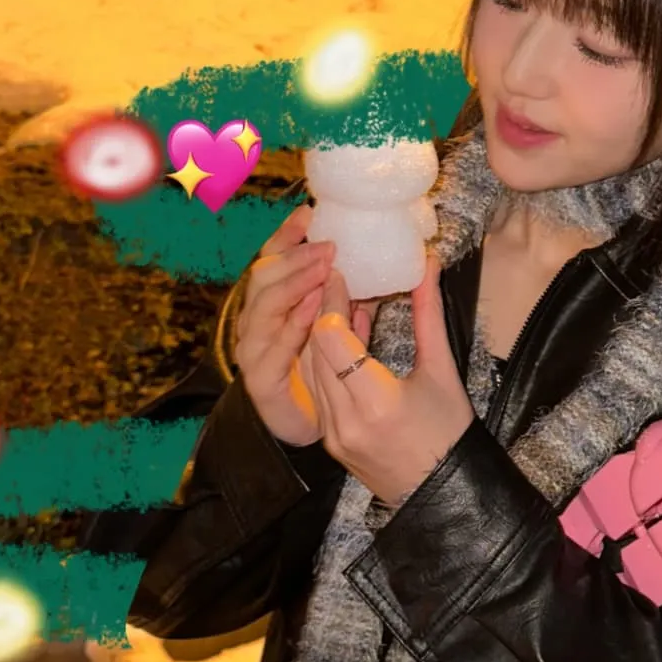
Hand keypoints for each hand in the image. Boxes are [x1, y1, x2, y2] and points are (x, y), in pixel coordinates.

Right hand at [234, 204, 378, 446]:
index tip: (310, 215)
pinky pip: (268, 355)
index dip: (286, 239)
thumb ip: (365, 308)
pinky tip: (311, 312)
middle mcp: (259, 331)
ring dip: (290, 287)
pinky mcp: (262, 389)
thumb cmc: (348, 395)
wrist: (346, 447)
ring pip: (261, 314)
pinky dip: (289, 330)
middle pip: (260, 282)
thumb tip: (406, 268)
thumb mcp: (363, 342)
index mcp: (280, 314)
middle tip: (325, 241)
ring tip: (321, 267)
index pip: (272, 265)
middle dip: (290, 257)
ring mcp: (255, 359)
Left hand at [301, 253, 473, 505]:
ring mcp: (332, 434)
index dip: (331, 301)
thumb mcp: (442, 371)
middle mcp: (346, 420)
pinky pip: (317, 391)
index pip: (332, 338)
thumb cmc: (450, 432)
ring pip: (310, 370)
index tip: (340, 274)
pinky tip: (339, 341)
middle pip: (316, 350)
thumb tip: (426, 266)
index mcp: (377, 402)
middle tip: (333, 279)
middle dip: (321, 311)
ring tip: (335, 304)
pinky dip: (323, 362)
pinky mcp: (327, 441)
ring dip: (319, 335)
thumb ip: (428, 315)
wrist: (442, 493)